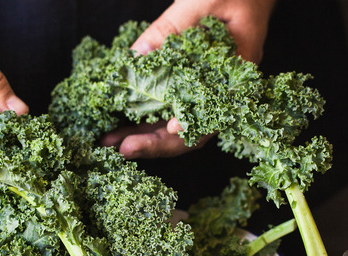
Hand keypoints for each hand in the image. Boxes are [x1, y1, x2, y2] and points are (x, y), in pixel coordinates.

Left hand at [109, 0, 274, 158]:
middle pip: (191, 131)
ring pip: (174, 125)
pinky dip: (142, 118)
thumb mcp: (202, 1)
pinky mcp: (187, 86)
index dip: (193, 126)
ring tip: (111, 142)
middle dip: (156, 143)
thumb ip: (171, 27)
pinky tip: (119, 124)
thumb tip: (137, 55)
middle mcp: (221, 92)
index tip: (170, 128)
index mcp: (237, 75)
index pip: (215, 113)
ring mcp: (203, 92)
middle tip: (125, 148)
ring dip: (143, 135)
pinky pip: (165, 108)